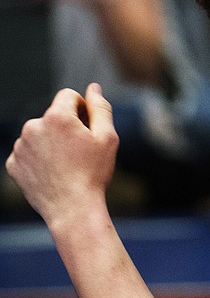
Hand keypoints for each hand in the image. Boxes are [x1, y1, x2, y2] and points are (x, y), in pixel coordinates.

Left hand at [6, 84, 118, 225]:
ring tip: (67, 165)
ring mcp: (20, 146)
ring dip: (52, 143)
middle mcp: (32, 127)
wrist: (72, 208)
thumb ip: (101, 108)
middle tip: (80, 151)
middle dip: (66, 127)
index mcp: (56, 117)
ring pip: (40, 134)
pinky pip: (28, 152)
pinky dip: (39, 159)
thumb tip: (93, 88)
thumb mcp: (107, 137)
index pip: (68, 96)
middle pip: (53, 116)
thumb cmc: (93, 173)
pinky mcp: (13, 164)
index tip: (88, 129)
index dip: (83, 109)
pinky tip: (53, 173)